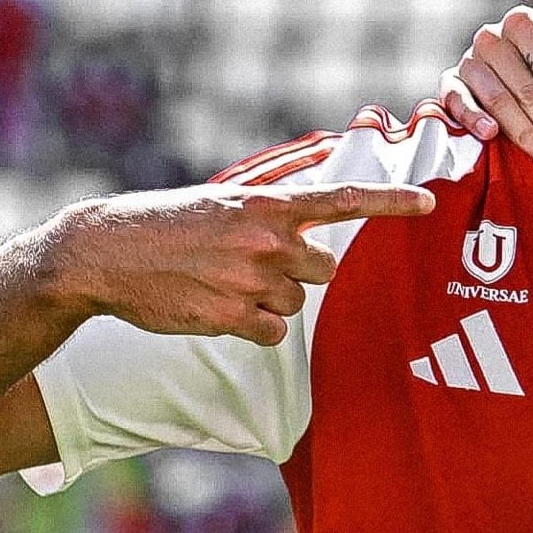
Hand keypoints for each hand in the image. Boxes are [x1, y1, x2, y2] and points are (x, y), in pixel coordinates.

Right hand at [45, 181, 436, 346]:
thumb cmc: (168, 223)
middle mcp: (267, 240)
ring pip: (295, 304)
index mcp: (267, 204)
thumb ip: (273, 208)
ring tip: (224, 283)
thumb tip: (314, 206)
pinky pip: (273, 333)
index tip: (429, 201)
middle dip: (300, 272)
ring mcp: (251, 280)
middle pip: (325, 270)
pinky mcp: (231, 317)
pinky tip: (219, 308)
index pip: (345, 200)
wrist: (103, 252)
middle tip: (255, 264)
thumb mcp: (225, 199)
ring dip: (270, 300)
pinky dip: (253, 326)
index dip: (392, 202)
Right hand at [439, 0, 532, 177]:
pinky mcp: (450, 82)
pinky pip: (457, 100)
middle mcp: (492, 36)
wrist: (527, 84)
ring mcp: (469, 60)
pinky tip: (491, 135)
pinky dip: (473, 117)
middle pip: (526, 88)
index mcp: (525, 21)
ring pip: (498, 99)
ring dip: (524, 134)